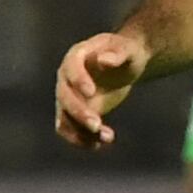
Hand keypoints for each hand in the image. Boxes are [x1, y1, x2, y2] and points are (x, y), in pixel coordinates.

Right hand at [53, 30, 149, 150]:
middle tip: (96, 125)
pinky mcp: (75, 113)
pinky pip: (70, 129)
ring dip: (80, 131)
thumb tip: (103, 60)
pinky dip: (82, 139)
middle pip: (64, 96)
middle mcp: (66, 77)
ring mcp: (69, 96)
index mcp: (77, 56)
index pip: (71, 67)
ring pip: (64, 117)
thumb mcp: (128, 49)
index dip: (78, 80)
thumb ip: (118, 53)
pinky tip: (100, 143)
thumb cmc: (127, 51)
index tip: (91, 92)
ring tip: (107, 137)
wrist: (124, 66)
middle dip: (78, 112)